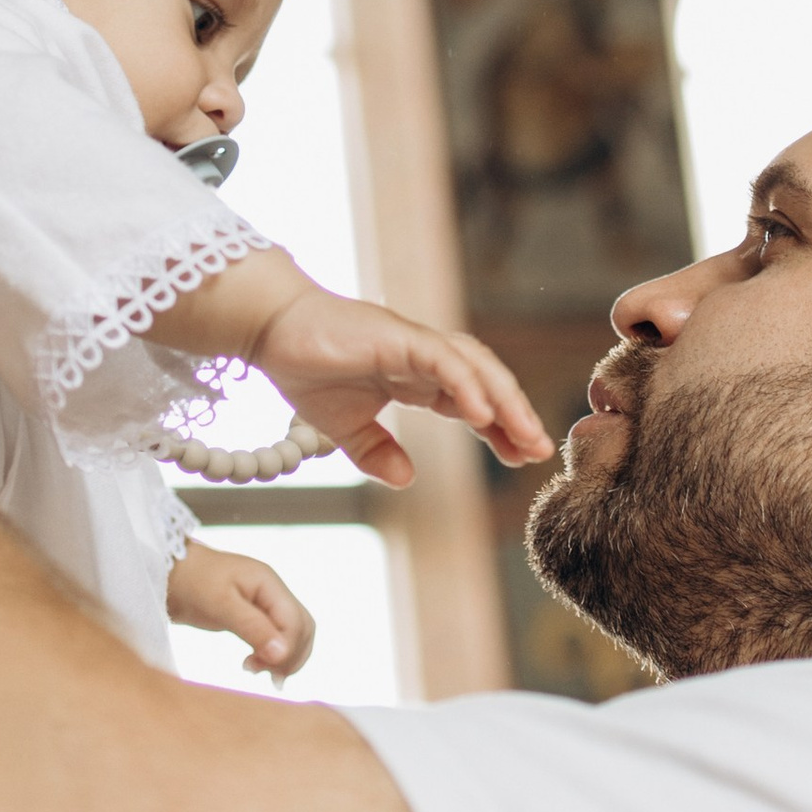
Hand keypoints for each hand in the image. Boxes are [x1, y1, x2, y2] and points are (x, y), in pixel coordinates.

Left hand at [166, 540, 315, 681]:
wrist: (168, 573)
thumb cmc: (191, 584)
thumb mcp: (220, 606)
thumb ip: (252, 627)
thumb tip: (282, 654)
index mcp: (269, 583)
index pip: (295, 622)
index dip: (287, 649)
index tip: (263, 669)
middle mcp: (273, 591)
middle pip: (302, 628)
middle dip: (291, 655)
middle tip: (267, 677)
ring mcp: (265, 602)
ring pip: (293, 634)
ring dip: (284, 657)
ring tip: (257, 672)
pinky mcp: (254, 615)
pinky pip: (276, 636)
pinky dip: (272, 653)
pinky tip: (254, 666)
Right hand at [239, 271, 550, 487]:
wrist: (271, 331)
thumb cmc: (307, 370)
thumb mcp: (346, 429)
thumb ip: (377, 452)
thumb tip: (406, 479)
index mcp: (419, 377)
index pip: (474, 403)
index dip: (502, 429)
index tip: (525, 458)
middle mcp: (426, 357)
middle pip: (486, 383)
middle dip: (516, 416)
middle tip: (540, 451)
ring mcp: (414, 343)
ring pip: (475, 367)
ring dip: (504, 400)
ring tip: (525, 435)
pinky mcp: (398, 336)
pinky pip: (442, 360)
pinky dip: (466, 384)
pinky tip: (482, 414)